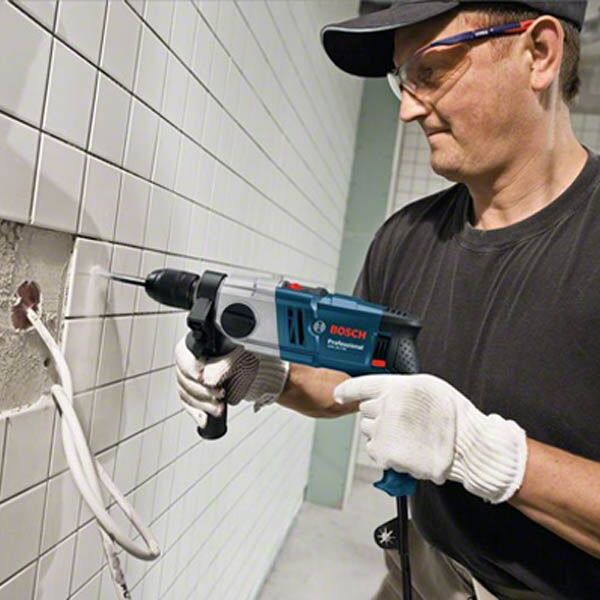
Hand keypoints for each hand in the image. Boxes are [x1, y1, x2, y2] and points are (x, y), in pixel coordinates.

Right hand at [175, 337, 289, 428]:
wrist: (267, 373)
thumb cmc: (257, 359)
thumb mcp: (241, 358)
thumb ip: (222, 366)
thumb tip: (207, 378)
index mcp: (204, 342)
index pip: (184, 355)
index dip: (191, 368)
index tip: (203, 377)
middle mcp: (197, 357)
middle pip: (184, 377)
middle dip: (202, 390)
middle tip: (218, 394)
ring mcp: (196, 374)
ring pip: (185, 392)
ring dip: (201, 403)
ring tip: (218, 407)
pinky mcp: (200, 390)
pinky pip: (189, 403)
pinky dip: (196, 412)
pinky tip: (204, 419)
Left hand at [334, 374, 527, 503]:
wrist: (467, 445)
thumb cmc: (454, 417)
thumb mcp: (428, 386)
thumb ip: (402, 388)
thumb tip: (387, 393)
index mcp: (397, 386)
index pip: (361, 385)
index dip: (347, 390)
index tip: (338, 394)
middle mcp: (387, 406)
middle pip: (366, 409)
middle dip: (379, 414)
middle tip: (402, 421)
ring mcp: (384, 430)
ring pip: (368, 430)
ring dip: (381, 433)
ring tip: (406, 436)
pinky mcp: (384, 452)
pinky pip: (373, 449)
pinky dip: (384, 451)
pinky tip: (403, 449)